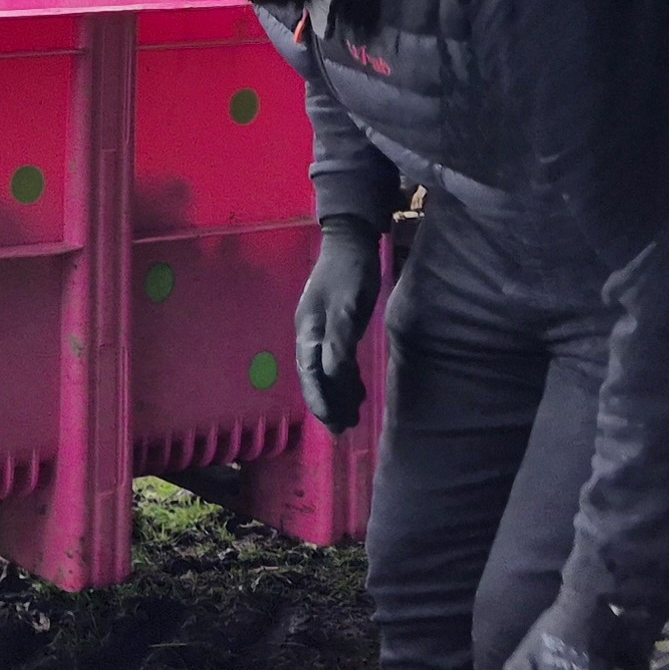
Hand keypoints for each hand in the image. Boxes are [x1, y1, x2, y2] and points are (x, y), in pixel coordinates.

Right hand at [294, 217, 380, 430]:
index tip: (331, 422)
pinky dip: (347, 378)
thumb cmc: (350, 272)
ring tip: (353, 417)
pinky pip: (338, 360)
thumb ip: (338, 341)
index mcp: (309, 331)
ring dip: (339, 394)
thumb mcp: (346, 306)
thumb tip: (330, 374)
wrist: (352, 240)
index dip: (320, 400)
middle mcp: (312, 334)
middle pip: (316, 377)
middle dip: (329, 404)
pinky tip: (358, 391)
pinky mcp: (338, 326)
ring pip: (328, 371)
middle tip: (343, 429)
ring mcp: (324, 330)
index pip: (310, 374)